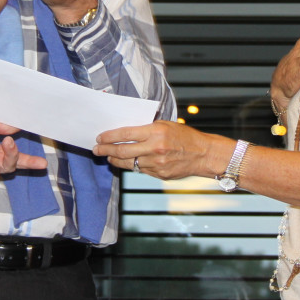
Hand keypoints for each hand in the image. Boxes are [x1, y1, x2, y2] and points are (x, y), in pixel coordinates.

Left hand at [94, 120, 224, 179]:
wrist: (203, 154)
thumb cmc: (185, 136)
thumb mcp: (166, 125)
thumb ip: (147, 128)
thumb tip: (125, 132)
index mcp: (155, 132)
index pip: (125, 134)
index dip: (109, 136)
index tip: (99, 137)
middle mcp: (154, 148)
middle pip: (122, 151)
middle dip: (105, 150)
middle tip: (96, 149)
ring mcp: (156, 163)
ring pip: (128, 163)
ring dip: (115, 160)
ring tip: (107, 157)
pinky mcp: (159, 174)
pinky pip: (139, 170)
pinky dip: (130, 166)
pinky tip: (124, 163)